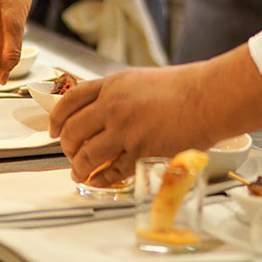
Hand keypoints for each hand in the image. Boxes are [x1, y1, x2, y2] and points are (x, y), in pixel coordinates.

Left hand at [48, 66, 216, 185]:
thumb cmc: (184, 87)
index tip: (52, 129)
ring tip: (80, 171)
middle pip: (72, 131)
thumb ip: (119, 94)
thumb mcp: (141, 80)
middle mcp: (113, 106)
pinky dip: (101, 179)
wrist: (208, 97)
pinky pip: (111, 172)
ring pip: (86, 155)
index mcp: (112, 85)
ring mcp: (125, 130)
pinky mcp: (139, 152)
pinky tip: (99, 180)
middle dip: (66, 146)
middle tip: (70, 152)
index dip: (56, 118)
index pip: (69, 101)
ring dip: (78, 167)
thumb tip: (101, 112)